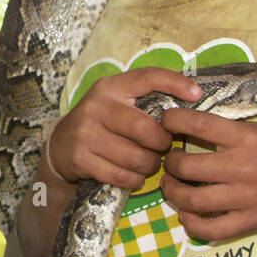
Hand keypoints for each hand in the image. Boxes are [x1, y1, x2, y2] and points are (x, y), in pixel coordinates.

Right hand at [46, 68, 201, 189]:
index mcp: (110, 87)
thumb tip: (194, 97)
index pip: (146, 77)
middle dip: (162, 143)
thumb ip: (146, 97)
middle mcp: (96, 107)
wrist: (60, 145)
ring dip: (149, 165)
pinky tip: (134, 175)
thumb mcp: (117, 101)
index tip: (197, 94)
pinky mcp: (81, 158)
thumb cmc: (101, 122)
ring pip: (134, 157)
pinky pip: (120, 175)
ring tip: (150, 164)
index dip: (174, 83)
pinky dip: (134, 179)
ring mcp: (86, 133)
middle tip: (163, 147)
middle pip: (144, 129)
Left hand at [159, 109, 256, 241]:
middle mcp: (242, 167)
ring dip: (173, 192)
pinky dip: (191, 224)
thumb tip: (185, 128)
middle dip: (170, 163)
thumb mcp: (256, 130)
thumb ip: (224, 132)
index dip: (173, 121)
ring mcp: (245, 197)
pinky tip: (187, 214)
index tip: (165, 122)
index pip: (199, 124)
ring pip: (193, 199)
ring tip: (171, 185)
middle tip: (170, 161)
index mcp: (244, 138)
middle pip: (187, 166)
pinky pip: (211, 230)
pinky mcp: (250, 220)